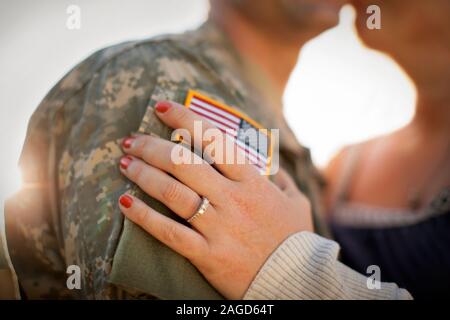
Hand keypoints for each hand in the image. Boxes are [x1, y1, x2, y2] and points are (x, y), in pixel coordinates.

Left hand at [118, 101, 312, 298]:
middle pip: (183, 162)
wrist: (295, 282)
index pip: (214, 140)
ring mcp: (218, 227)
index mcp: (252, 181)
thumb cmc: (295, 239)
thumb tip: (271, 162)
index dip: (185, 119)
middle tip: (131, 139)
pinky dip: (143, 216)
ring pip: (172, 192)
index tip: (162, 107)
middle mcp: (232, 199)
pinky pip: (169, 232)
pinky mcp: (206, 254)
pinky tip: (124, 202)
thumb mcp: (297, 201)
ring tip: (124, 163)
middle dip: (152, 146)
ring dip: (143, 174)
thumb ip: (282, 178)